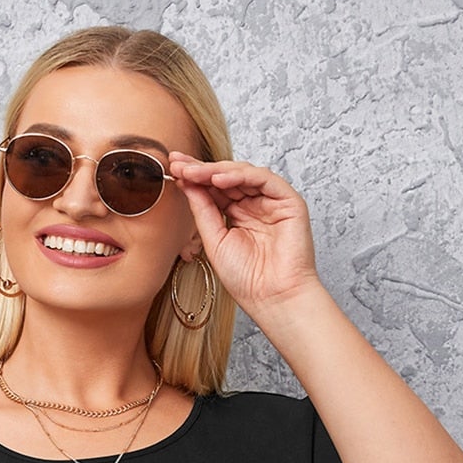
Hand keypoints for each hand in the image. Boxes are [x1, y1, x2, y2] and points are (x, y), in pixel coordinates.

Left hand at [167, 153, 320, 316]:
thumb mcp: (215, 241)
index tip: (173, 170)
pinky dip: (242, 175)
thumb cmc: (248, 280)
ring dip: (217, 170)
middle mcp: (255, 206)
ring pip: (244, 174)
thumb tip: (187, 184)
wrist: (272, 298)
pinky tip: (219, 179)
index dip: (194, 179)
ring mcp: (272, 202)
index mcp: (238, 216)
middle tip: (179, 164)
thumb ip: (203, 211)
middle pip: (227, 178)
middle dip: (201, 169)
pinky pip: (264, 179)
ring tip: (194, 172)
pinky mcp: (289, 201)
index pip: (214, 190)